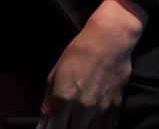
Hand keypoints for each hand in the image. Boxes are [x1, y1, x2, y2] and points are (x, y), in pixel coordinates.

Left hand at [38, 0, 141, 128]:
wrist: (110, 39)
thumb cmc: (80, 52)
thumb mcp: (55, 74)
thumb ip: (48, 102)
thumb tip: (43, 124)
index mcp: (63, 99)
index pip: (53, 128)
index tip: (52, 126)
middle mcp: (82, 107)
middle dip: (66, 128)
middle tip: (66, 121)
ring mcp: (101, 108)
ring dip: (82, 127)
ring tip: (80, 121)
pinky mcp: (116, 105)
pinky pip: (108, 127)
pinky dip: (100, 128)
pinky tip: (94, 123)